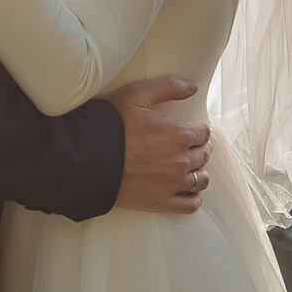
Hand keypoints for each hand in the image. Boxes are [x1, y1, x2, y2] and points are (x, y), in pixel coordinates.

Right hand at [110, 74, 211, 215]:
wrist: (87, 158)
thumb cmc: (110, 124)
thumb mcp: (136, 94)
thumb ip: (168, 86)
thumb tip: (193, 86)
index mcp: (179, 134)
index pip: (204, 133)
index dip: (198, 130)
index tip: (191, 132)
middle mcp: (180, 160)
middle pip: (203, 155)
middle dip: (199, 149)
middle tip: (190, 148)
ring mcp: (172, 184)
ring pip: (200, 180)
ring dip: (198, 172)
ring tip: (189, 169)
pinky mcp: (161, 202)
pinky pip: (190, 205)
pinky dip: (194, 198)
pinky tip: (188, 192)